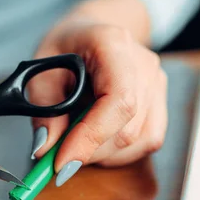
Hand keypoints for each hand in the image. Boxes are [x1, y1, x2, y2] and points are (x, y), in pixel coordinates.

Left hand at [28, 21, 167, 186]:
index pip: (118, 100)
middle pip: (128, 128)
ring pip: (139, 141)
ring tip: (76, 142)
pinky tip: (97, 143)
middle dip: (89, 152)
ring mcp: (156, 84)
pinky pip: (147, 142)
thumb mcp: (39, 74)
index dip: (91, 137)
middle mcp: (143, 64)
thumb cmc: (63, 51)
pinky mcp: (160, 103)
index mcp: (113, 44)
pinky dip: (118, 154)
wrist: (87, 35)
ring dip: (102, 155)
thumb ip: (42, 112)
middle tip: (58, 157)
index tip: (61, 163)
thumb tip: (44, 150)